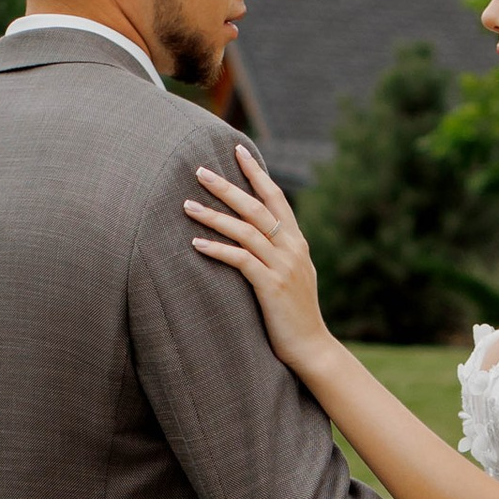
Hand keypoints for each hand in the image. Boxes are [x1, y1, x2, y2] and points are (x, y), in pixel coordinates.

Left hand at [187, 150, 333, 376]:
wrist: (312, 348)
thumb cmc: (296, 316)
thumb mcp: (293, 277)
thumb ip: (280, 254)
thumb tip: (259, 238)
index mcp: (297, 243)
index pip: (275, 198)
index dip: (256, 173)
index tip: (238, 150)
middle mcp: (292, 249)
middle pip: (256, 207)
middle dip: (227, 186)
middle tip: (200, 170)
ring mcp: (283, 267)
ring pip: (245, 230)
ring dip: (214, 215)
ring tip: (187, 205)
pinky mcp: (271, 286)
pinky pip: (240, 260)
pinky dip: (218, 248)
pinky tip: (196, 243)